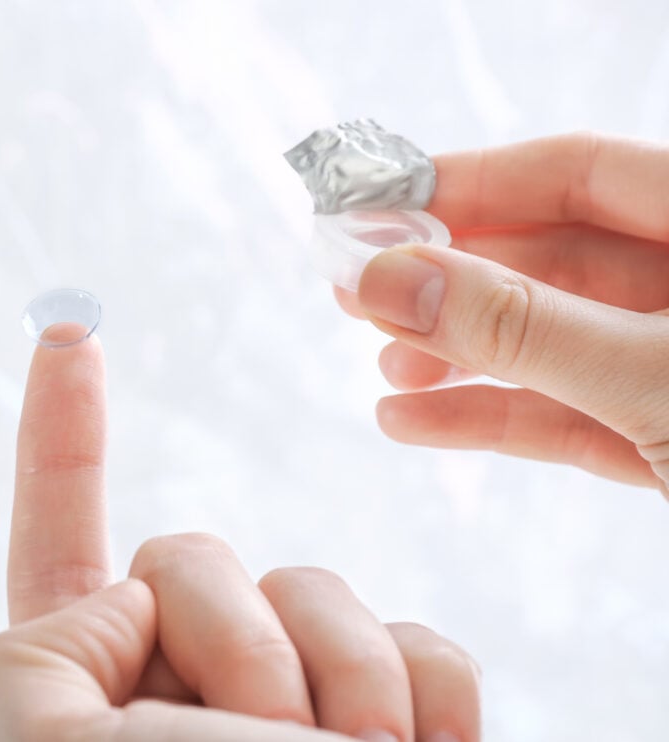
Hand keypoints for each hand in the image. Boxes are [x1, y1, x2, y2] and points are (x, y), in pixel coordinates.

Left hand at [0, 324, 480, 740]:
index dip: (57, 432)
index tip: (66, 333)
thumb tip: (129, 607)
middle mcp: (179, 684)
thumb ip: (36, 658)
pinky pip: (422, 642)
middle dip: (232, 639)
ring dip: (334, 675)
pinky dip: (427, 694)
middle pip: (199, 556)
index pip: (58, 532)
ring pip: (316, 586)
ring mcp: (288, 696)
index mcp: (82, 692)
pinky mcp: (390, 719)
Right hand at [336, 132, 668, 498]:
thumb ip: (520, 325)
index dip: (471, 183)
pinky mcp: (664, 440)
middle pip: (550, 260)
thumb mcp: (650, 370)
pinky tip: (412, 421)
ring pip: (551, 342)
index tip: (377, 205)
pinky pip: (566, 415)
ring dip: (458, 354)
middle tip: (356, 290)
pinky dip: (490, 417)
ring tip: (386, 367)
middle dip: (447, 279)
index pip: (577, 173)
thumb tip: (388, 278)